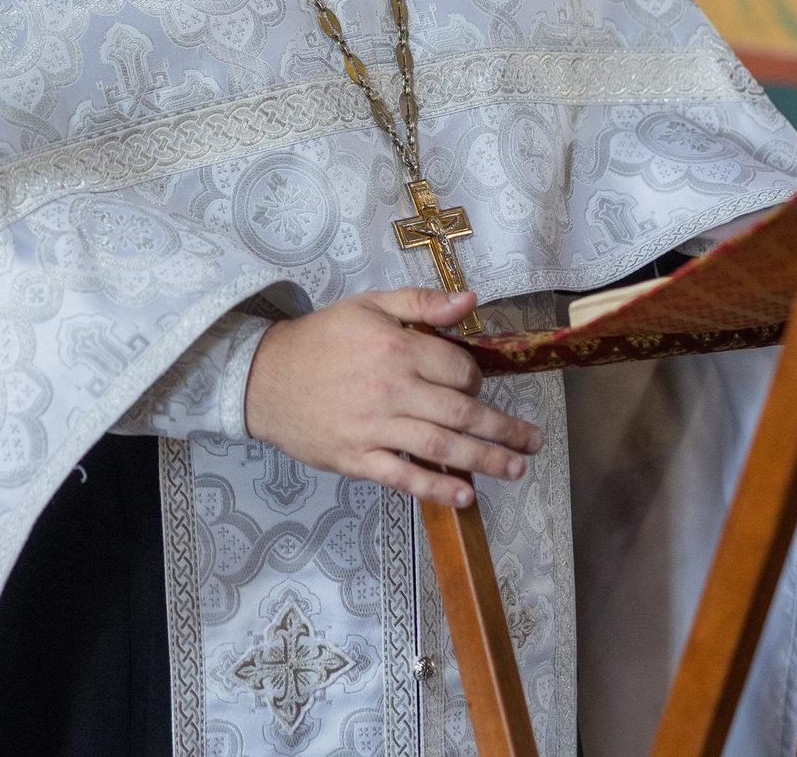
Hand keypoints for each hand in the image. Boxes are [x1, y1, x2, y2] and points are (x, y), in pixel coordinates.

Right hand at [243, 288, 541, 509]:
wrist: (264, 377)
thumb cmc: (320, 339)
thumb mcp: (368, 305)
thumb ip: (422, 302)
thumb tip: (471, 300)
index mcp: (397, 348)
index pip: (457, 369)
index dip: (475, 379)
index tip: (476, 387)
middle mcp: (390, 389)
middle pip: (461, 412)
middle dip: (503, 428)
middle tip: (533, 441)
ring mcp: (373, 427)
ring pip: (441, 446)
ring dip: (485, 459)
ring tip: (515, 468)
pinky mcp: (356, 458)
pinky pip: (404, 477)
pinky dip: (436, 488)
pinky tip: (465, 495)